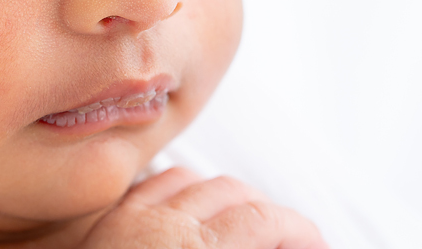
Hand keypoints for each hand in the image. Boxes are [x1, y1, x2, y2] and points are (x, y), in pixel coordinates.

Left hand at [79, 167, 329, 248]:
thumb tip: (269, 248)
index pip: (264, 220)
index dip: (299, 229)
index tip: (316, 244)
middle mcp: (162, 227)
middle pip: (231, 192)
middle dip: (267, 210)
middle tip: (287, 237)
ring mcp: (130, 221)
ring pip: (190, 179)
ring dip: (222, 194)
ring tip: (242, 219)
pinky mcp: (106, 226)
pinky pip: (149, 186)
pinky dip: (177, 189)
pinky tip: (185, 208)